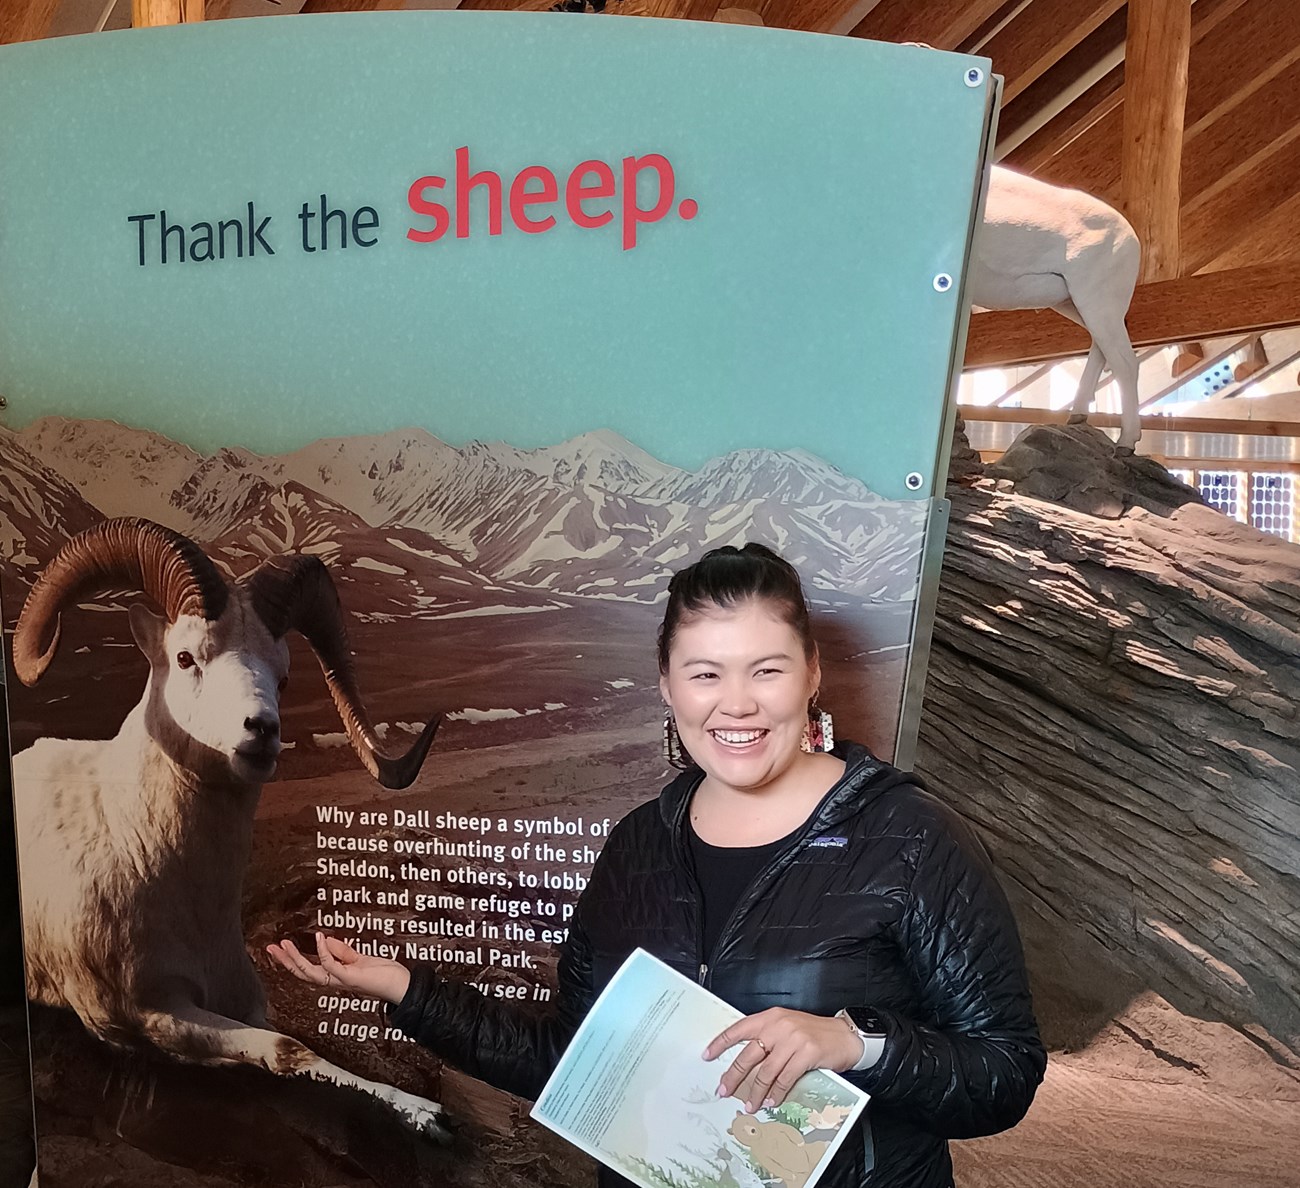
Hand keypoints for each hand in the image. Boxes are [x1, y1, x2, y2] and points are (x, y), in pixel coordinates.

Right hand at [267, 932, 411, 1005]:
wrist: (401, 986)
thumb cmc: (385, 974)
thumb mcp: (360, 959)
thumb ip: (342, 952)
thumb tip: (324, 940)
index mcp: (336, 976)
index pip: (308, 968)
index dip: (291, 960)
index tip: (278, 947)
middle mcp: (335, 981)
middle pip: (303, 973)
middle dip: (286, 961)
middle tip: (271, 948)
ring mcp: (342, 980)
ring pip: (312, 973)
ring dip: (296, 958)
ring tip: (285, 944)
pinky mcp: (352, 977)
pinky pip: (333, 966)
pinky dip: (324, 953)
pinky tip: (319, 939)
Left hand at [702, 1008, 861, 1111]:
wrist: (844, 1035)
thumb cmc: (814, 1033)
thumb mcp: (787, 1027)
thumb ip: (767, 1039)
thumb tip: (745, 1062)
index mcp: (770, 1017)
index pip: (739, 1029)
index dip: (721, 1043)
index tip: (707, 1055)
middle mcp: (779, 1026)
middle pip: (748, 1054)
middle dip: (733, 1075)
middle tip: (723, 1090)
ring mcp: (793, 1039)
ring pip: (765, 1071)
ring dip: (755, 1092)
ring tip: (749, 1105)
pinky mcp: (806, 1053)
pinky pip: (785, 1078)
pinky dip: (776, 1093)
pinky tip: (770, 1101)